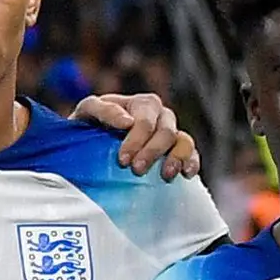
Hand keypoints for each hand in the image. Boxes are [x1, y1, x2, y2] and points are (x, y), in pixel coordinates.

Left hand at [73, 89, 201, 181]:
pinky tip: (186, 174)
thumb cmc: (88, 126)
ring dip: (176, 158)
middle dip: (152, 152)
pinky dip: (192, 162)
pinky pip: (191, 154)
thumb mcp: (88, 112)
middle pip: (165, 132)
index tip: (123, 160)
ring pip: (183, 141)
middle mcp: (161, 116)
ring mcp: (171, 133)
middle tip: (136, 170)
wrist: (89, 146)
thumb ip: (104, 111)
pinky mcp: (177, 151)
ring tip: (165, 175)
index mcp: (142, 104)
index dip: (136, 140)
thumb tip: (128, 122)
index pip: (145, 121)